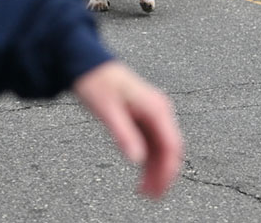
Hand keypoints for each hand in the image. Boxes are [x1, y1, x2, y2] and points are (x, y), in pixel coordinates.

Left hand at [73, 61, 182, 198]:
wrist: (88, 63)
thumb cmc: (97, 83)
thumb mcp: (108, 111)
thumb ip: (124, 135)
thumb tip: (137, 160)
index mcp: (156, 108)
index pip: (172, 145)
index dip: (168, 171)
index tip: (158, 190)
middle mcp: (160, 110)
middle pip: (171, 149)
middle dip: (164, 175)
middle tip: (151, 197)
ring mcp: (154, 114)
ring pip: (164, 149)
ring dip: (158, 170)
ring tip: (145, 191)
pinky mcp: (145, 117)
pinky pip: (155, 143)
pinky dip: (151, 161)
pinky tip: (142, 174)